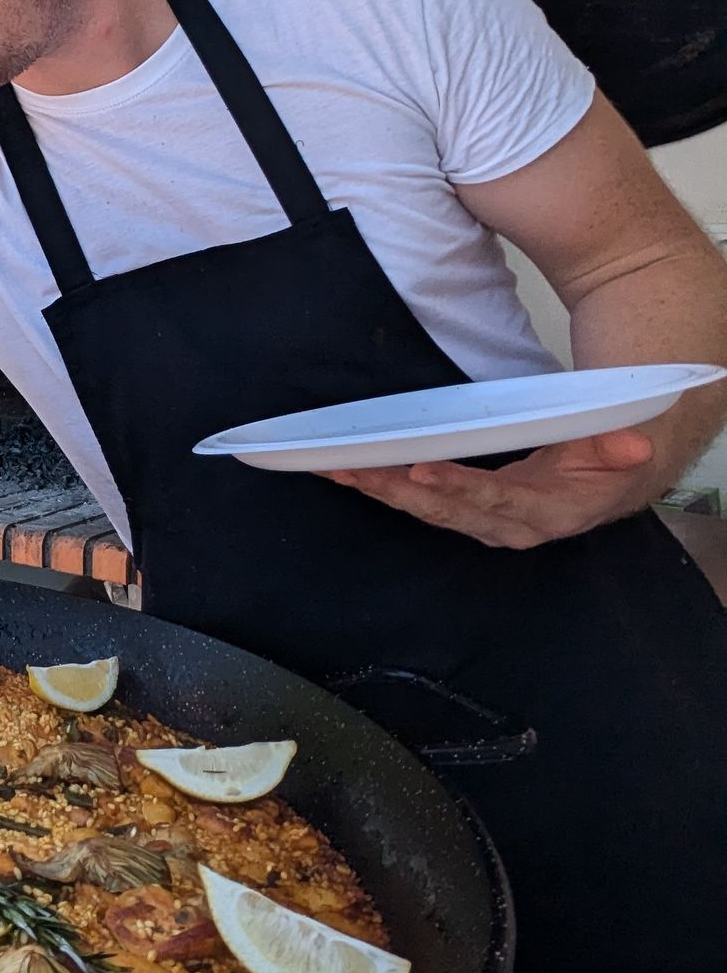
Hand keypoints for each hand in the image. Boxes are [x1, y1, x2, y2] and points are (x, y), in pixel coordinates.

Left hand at [321, 427, 659, 549]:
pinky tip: (354, 475)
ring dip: (382, 491)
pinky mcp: (469, 515)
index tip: (419, 468)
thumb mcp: (621, 451)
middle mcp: (508, 526)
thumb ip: (619, 447)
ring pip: (427, 511)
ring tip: (339, 470)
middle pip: (445, 510)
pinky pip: (424, 505)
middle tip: (353, 469)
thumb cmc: (608, 463)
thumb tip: (633, 447)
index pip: (493, 497)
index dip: (457, 486)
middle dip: (396, 489)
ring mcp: (485, 524)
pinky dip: (388, 490)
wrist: (608, 487)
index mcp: (544, 511)